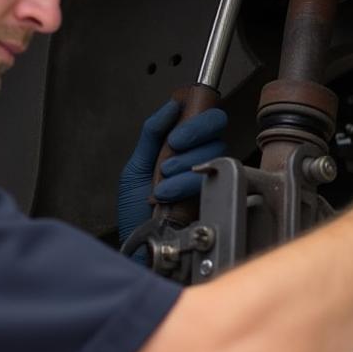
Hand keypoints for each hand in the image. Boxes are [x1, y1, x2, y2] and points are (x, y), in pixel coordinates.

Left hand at [117, 99, 227, 245]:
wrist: (138, 246)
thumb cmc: (136, 214)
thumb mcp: (136, 168)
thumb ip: (152, 133)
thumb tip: (172, 105)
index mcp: (185, 151)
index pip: (208, 121)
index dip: (197, 122)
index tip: (176, 135)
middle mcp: (201, 163)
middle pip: (216, 134)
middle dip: (191, 140)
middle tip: (169, 156)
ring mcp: (209, 181)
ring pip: (213, 155)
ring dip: (181, 168)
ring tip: (161, 185)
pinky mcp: (214, 198)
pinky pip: (209, 179)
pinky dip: (184, 185)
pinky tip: (168, 196)